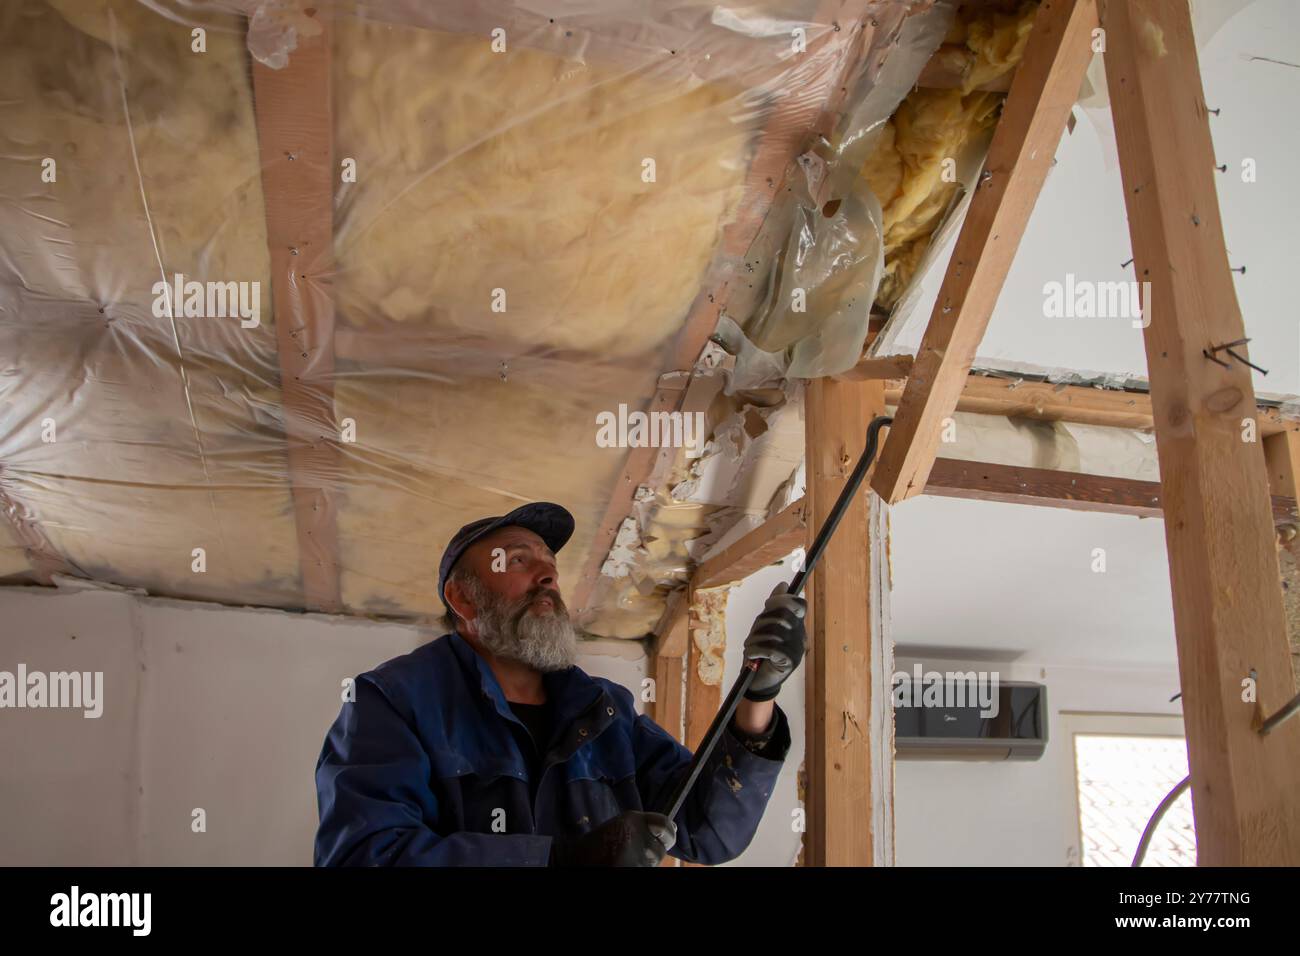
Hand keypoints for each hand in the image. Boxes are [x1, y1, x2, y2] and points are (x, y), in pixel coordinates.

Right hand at [550, 811, 676, 866]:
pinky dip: (637, 867)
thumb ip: (643, 826)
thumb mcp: (622, 826)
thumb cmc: (600, 843)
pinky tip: (623, 863)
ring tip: (626, 858)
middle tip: (638, 853)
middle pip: (661, 848)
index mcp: (632, 818)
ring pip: (653, 861)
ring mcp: (632, 849)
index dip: (668, 832)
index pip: (664, 823)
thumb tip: (673, 829)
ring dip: (645, 862)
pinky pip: (644, 867)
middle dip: (654, 853)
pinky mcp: (630, 864)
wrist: (576, 858)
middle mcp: (635, 831)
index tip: (666, 836)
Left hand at [742, 582, 805, 701]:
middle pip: (783, 615)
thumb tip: (782, 585)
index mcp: (796, 626)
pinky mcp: (790, 662)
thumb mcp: (764, 625)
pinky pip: (770, 648)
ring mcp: (797, 650)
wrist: (758, 680)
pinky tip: (753, 655)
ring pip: (773, 632)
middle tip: (754, 632)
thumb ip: (774, 606)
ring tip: (751, 646)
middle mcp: (800, 636)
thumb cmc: (761, 651)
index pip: (799, 605)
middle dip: (763, 621)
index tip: (768, 604)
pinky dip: (756, 650)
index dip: (783, 600)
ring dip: (755, 639)